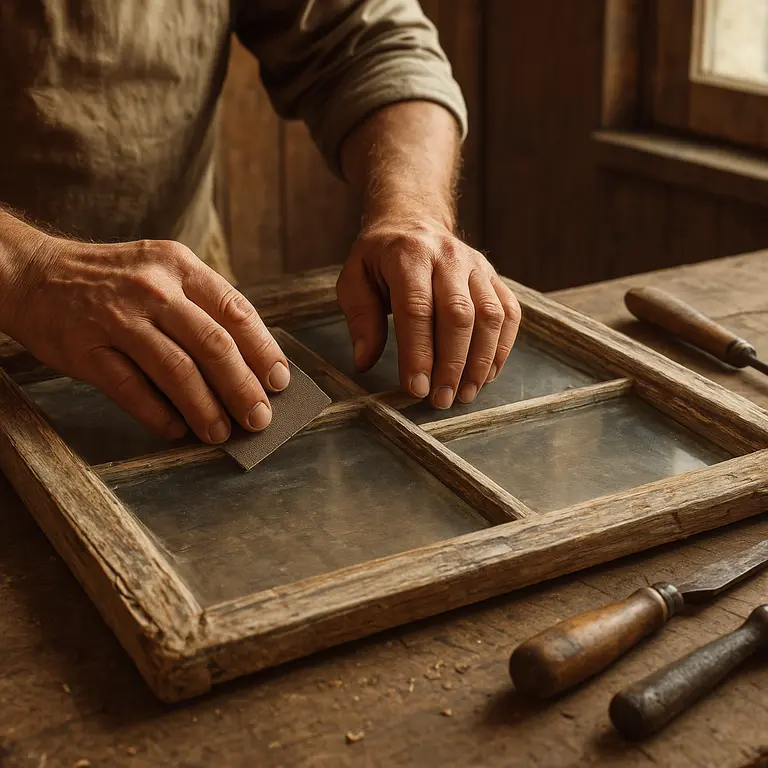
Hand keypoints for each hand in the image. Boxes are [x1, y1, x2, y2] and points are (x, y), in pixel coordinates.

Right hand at [4, 234, 289, 443]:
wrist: (33, 274)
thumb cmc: (113, 282)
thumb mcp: (162, 273)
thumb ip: (201, 310)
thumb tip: (249, 366)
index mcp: (180, 266)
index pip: (236, 311)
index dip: (264, 351)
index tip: (280, 382)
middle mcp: (153, 288)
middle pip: (213, 345)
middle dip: (243, 388)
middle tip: (260, 419)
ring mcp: (117, 317)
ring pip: (176, 370)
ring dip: (206, 409)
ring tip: (221, 434)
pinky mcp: (85, 348)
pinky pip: (132, 389)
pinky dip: (159, 415)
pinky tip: (177, 429)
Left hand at [336, 218, 520, 407]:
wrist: (414, 220)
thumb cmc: (380, 258)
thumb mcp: (354, 279)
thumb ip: (361, 319)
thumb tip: (364, 362)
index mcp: (408, 255)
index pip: (417, 309)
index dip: (419, 353)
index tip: (416, 389)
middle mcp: (448, 257)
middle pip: (459, 315)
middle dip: (451, 364)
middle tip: (440, 400)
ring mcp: (476, 266)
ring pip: (489, 316)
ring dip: (480, 361)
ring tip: (465, 395)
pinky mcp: (494, 277)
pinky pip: (509, 314)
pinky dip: (501, 348)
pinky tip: (486, 375)